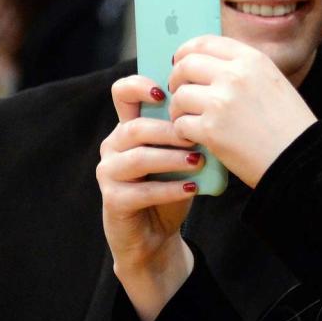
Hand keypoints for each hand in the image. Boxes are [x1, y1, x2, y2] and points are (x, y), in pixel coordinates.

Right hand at [97, 75, 200, 320]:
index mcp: (130, 127)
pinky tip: (192, 189)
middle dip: (170, 130)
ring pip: (138, 157)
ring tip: (198, 162)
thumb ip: (188, 135)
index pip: (123, 93)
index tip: (165, 92)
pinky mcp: (113, 200)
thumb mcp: (183, 156)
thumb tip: (212, 115)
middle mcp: (114, 145)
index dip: (140, 86)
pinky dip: (169, 189)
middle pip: (136, 127)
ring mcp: (109, 172)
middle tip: (197, 136)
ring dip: (171, 159)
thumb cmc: (173, 187)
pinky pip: (141, 191)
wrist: (157, 234)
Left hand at [168, 36, 317, 187]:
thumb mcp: (272, 81)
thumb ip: (242, 69)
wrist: (300, 158)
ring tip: (190, 120)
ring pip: (180, 96)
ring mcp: (221, 102)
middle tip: (180, 94)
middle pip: (186, 65)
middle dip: (177, 80)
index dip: (185, 52)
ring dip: (179, 110)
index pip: (205, 43)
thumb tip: (205, 66)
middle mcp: (235, 75)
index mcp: (252, 59)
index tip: (181, 64)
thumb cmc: (289, 125)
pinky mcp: (211, 130)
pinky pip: (180, 124)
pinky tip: (195, 138)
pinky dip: (183, 132)